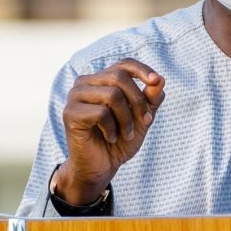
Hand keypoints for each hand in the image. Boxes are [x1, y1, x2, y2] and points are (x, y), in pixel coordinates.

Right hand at [53, 59, 164, 204]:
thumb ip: (152, 99)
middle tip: (145, 121)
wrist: (101, 166)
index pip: (124, 63)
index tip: (156, 81)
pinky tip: (110, 138)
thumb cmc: (121, 139)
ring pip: (112, 94)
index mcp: (103, 80)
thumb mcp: (143, 119)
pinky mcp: (70, 113)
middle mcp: (86, 82)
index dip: (142, 69)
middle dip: (138, 101)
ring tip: (126, 133)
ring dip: (126, 118)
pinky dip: (112, 128)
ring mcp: (75, 96)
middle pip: (119, 77)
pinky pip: (101, 113)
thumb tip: (160, 80)